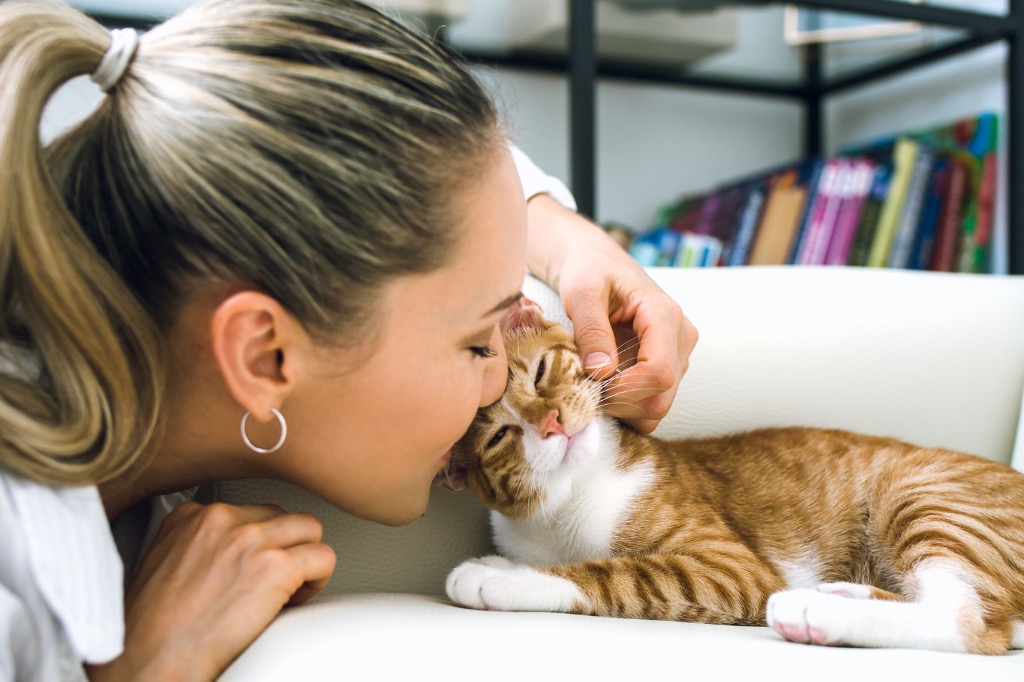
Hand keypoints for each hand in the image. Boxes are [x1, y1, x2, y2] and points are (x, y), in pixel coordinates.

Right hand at [87, 502, 335, 680]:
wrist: (149, 660)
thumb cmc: (151, 628)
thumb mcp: (161, 563)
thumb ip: (197, 544)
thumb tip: (230, 552)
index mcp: (191, 516)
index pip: (249, 510)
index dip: (257, 542)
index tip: (250, 566)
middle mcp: (222, 519)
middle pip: (282, 516)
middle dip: (285, 548)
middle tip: (274, 581)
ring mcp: (250, 539)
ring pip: (310, 528)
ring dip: (305, 559)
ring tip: (290, 588)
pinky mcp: (274, 566)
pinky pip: (324, 557)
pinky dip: (319, 579)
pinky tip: (297, 598)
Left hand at [525, 195, 697, 433]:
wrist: (600, 265)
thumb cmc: (591, 272)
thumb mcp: (581, 291)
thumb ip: (590, 329)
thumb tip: (601, 371)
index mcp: (665, 316)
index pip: (658, 372)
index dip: (622, 389)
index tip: (590, 382)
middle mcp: (681, 338)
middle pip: (660, 398)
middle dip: (620, 404)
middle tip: (586, 388)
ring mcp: (678, 355)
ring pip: (657, 407)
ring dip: (622, 409)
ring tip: (593, 385)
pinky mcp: (669, 367)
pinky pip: (652, 403)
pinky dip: (627, 407)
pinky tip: (604, 387)